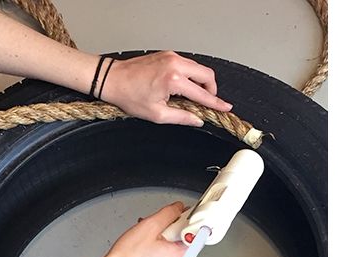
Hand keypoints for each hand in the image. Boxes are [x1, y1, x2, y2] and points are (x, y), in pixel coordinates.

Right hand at [90, 201, 191, 256]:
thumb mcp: (149, 226)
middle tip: (155, 230)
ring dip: (163, 241)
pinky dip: (160, 253)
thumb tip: (178, 208)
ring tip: (147, 240)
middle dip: (171, 231)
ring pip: (175, 251)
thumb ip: (168, 214)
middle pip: (185, 242)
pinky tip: (147, 250)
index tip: (179, 217)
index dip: (186, 222)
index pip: (197, 234)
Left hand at [100, 51, 232, 125]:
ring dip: (201, 82)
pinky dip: (191, 76)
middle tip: (208, 102)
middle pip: (207, 75)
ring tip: (193, 97)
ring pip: (198, 68)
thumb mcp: (157, 114)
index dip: (216, 103)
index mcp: (173, 80)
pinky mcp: (167, 55)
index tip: (226, 107)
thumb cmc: (128, 94)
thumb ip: (182, 118)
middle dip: (212, 90)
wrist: (112, 78)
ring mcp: (171, 57)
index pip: (203, 94)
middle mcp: (174, 64)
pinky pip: (187, 65)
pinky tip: (183, 87)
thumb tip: (197, 120)